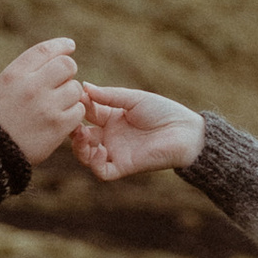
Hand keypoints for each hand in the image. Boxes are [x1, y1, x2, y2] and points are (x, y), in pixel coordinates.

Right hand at [0, 36, 87, 164]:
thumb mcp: (3, 86)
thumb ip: (27, 70)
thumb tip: (59, 54)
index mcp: (14, 75)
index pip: (44, 51)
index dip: (61, 45)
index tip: (70, 46)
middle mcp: (31, 87)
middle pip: (67, 66)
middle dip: (68, 72)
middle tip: (61, 83)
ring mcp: (46, 107)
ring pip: (75, 89)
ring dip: (71, 95)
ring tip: (58, 104)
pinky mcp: (58, 126)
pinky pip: (79, 110)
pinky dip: (74, 114)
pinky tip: (62, 118)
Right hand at [73, 83, 205, 178]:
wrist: (186, 131)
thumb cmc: (163, 111)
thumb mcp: (134, 99)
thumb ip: (109, 96)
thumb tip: (84, 86)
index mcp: (111, 117)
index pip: (86, 113)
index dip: (79, 106)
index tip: (75, 96)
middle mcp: (109, 136)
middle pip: (80, 136)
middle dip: (72, 128)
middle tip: (72, 120)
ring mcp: (115, 152)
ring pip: (86, 156)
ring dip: (79, 146)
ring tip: (82, 134)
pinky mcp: (124, 167)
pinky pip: (102, 171)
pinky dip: (96, 162)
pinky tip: (101, 148)